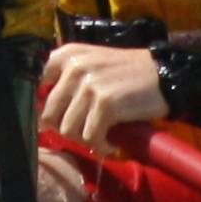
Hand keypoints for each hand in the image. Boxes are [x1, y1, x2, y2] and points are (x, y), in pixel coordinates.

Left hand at [36, 39, 168, 150]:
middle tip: (85, 132)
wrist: (165, 76)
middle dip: (66, 129)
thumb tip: (41, 117)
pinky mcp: (105, 104)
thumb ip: (66, 81)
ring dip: (84, 139)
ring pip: (68, 129)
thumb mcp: (93, 64)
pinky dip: (101, 146)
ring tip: (100, 136)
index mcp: (68, 55)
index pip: (35, 84)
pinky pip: (90, 137)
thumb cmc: (127, 74)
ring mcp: (89, 85)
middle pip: (49, 114)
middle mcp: (75, 67)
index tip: (58, 117)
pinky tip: (111, 142)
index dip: (42, 107)